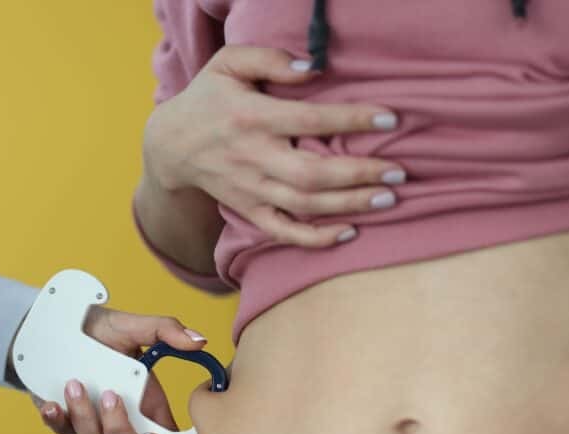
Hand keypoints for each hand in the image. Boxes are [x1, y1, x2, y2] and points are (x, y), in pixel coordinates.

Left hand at [35, 306, 206, 433]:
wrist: (60, 325)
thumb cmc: (103, 329)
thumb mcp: (133, 326)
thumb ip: (166, 331)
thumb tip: (199, 340)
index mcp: (147, 404)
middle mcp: (122, 419)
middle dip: (119, 429)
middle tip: (110, 395)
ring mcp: (93, 424)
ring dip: (86, 419)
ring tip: (75, 385)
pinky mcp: (64, 420)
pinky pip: (62, 432)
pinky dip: (57, 421)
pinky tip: (54, 404)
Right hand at [144, 45, 405, 247]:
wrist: (170, 146)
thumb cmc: (208, 99)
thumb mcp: (228, 63)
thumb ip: (270, 60)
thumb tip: (313, 68)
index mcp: (252, 118)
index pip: (309, 120)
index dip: (351, 119)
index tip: (389, 118)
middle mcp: (253, 158)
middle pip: (312, 174)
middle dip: (358, 175)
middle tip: (398, 172)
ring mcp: (251, 190)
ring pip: (304, 206)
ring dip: (348, 205)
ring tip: (387, 198)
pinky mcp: (249, 210)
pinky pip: (283, 232)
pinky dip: (315, 238)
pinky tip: (348, 233)